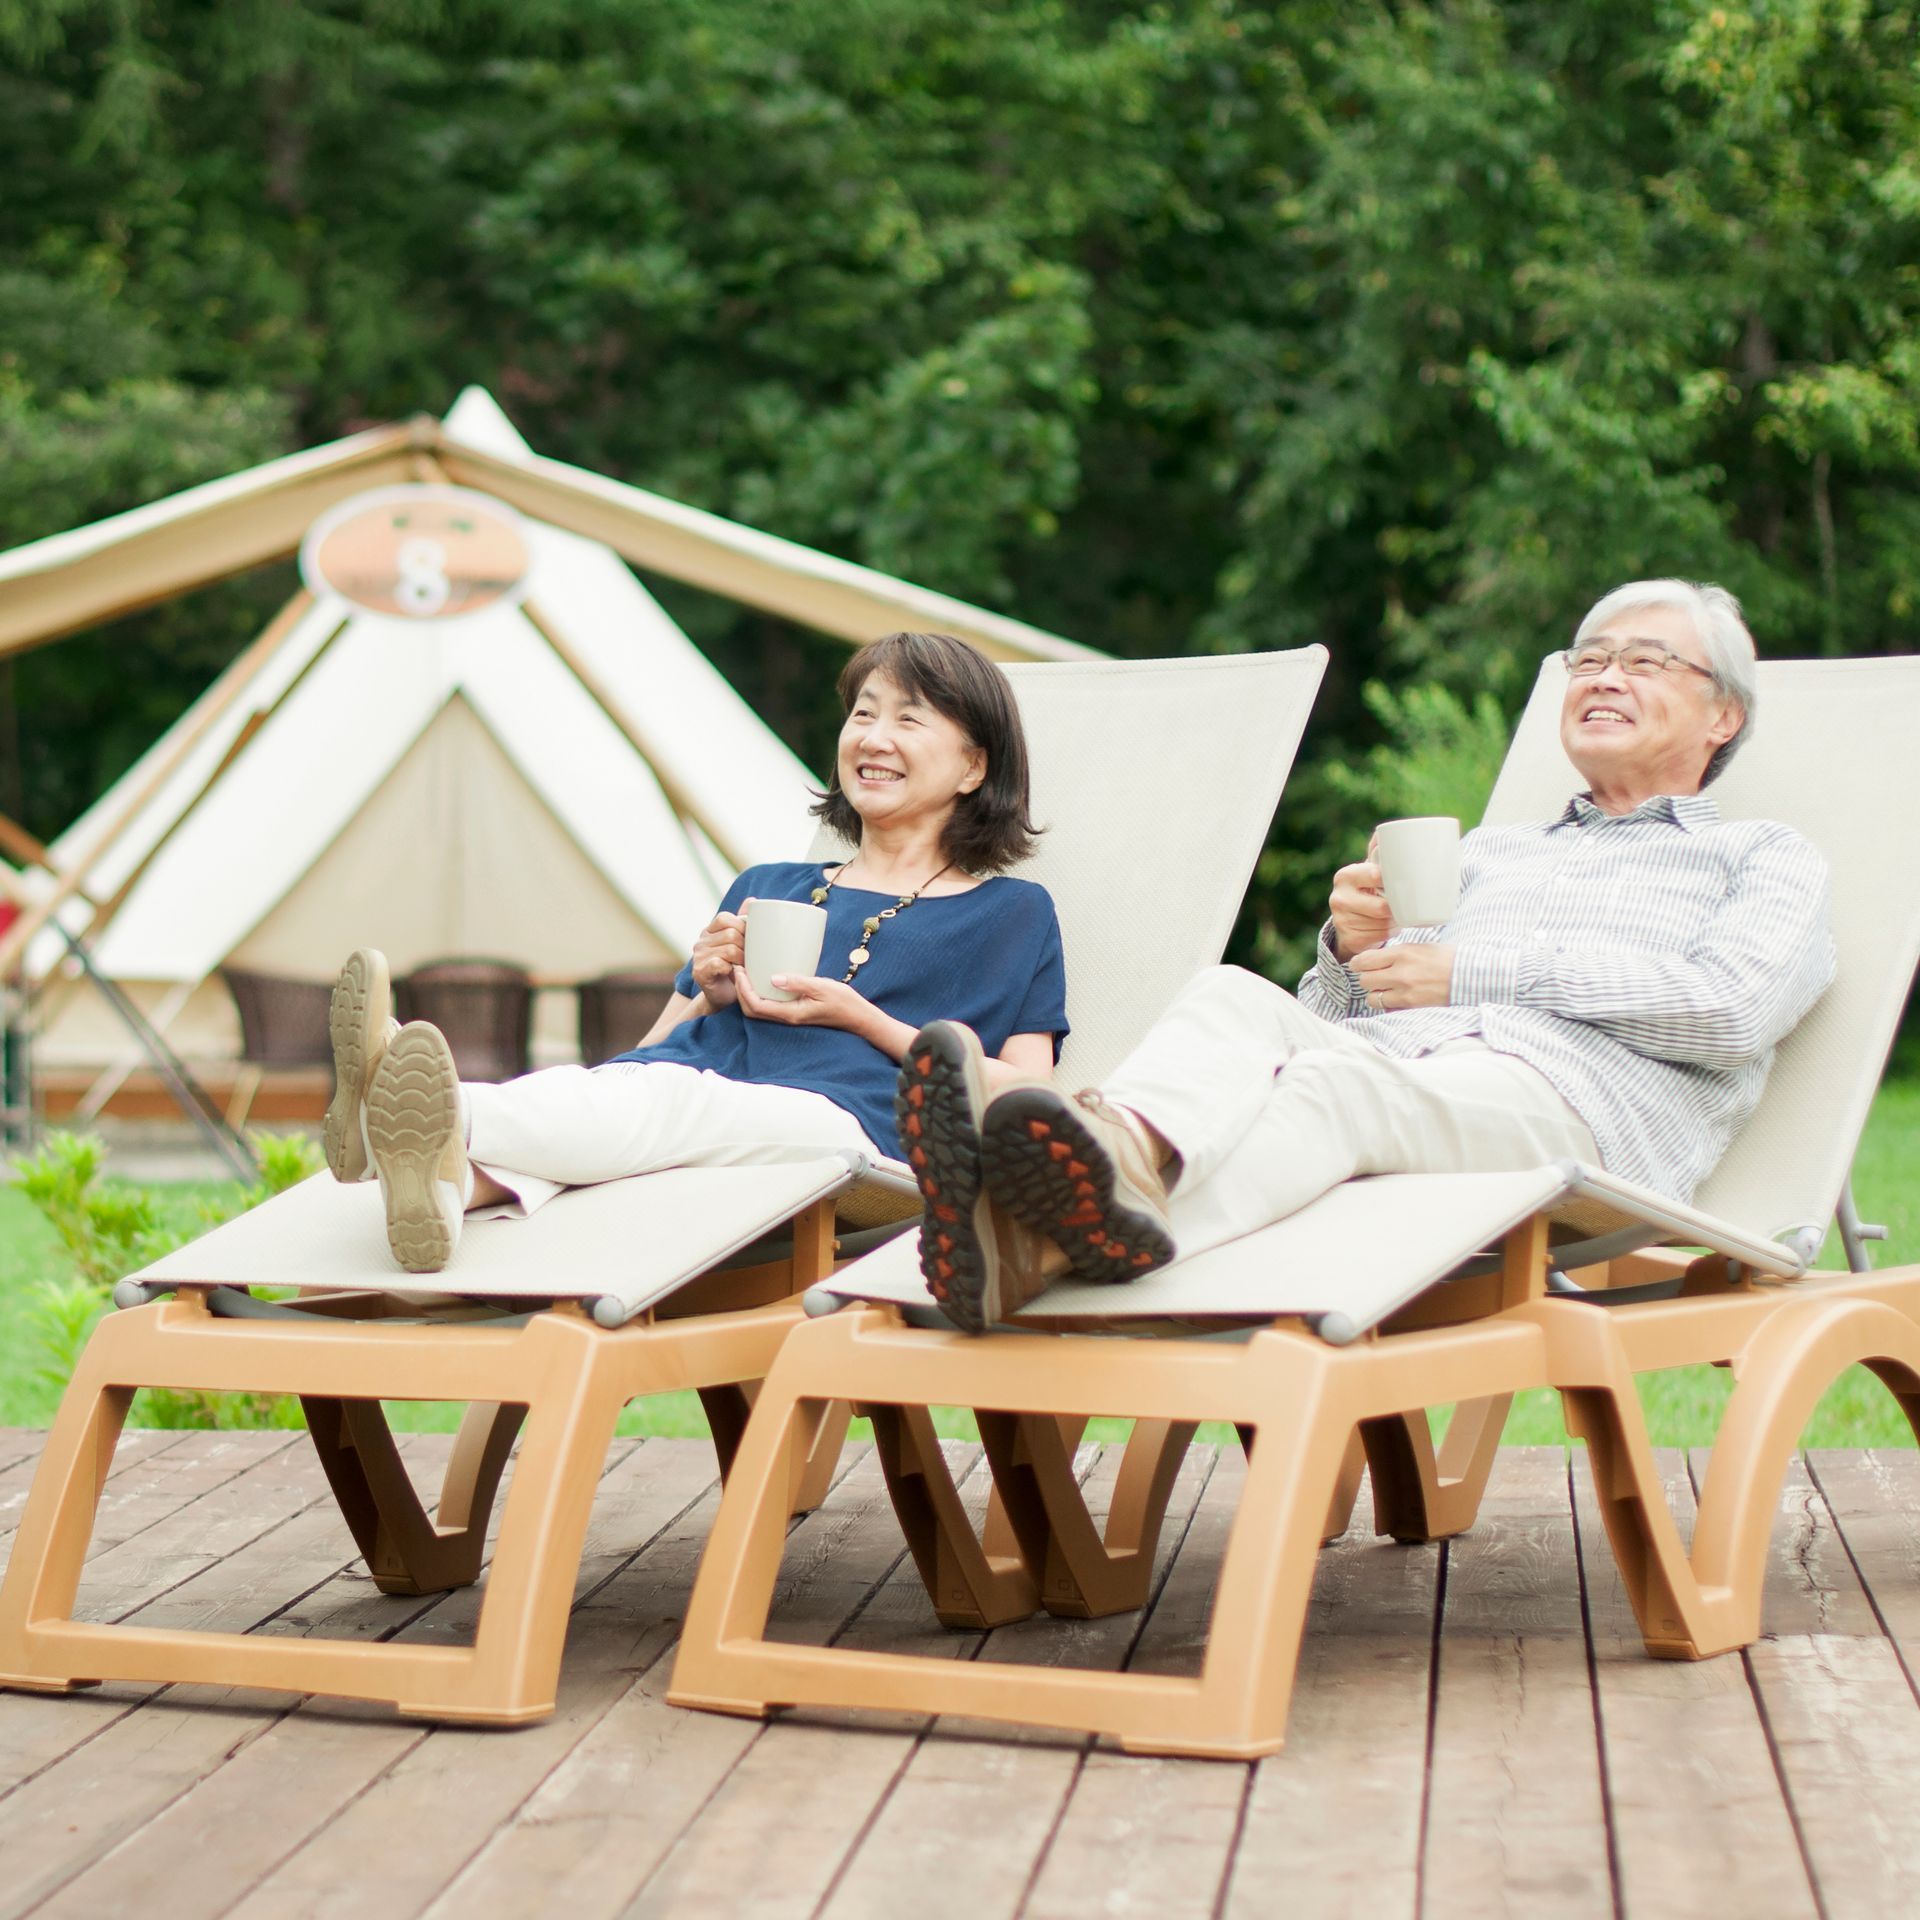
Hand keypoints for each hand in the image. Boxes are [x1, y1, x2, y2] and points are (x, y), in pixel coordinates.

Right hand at [688, 905, 748, 1006]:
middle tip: (751, 957)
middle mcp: (701, 941)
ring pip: (729, 949)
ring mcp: (698, 957)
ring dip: (742, 959)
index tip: (751, 940)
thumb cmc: (736, 969)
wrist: (724, 997)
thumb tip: (753, 900)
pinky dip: (732, 969)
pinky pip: (720, 963)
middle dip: (746, 946)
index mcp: (710, 931)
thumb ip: (743, 923)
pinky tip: (735, 974)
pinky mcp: (699, 972)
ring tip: (745, 966)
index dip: (742, 926)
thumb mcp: (740, 944)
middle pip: (731, 933)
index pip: (725, 918)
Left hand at [733, 967, 874, 1035]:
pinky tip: (763, 977)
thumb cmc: (843, 1002)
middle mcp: (786, 1017)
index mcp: (790, 1013)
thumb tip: (773, 977)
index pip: (756, 1005)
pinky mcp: (793, 1010)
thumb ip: (798, 982)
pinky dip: (759, 992)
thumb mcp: (822, 987)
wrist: (857, 1016)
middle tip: (738, 968)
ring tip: (746, 971)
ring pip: (759, 1008)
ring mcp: (789, 1015)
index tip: (740, 970)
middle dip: (740, 991)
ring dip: (748, 992)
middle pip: (752, 1010)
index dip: (743, 989)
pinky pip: (769, 1004)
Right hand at [1329, 843, 1394, 959]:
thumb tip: (1384, 832)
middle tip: (1403, 904)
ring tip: (1394, 915)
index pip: (1374, 876)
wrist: (1348, 923)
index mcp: (1345, 876)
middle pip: (1381, 907)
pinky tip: (1386, 928)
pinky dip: (1388, 934)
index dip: (1390, 881)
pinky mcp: (1349, 939)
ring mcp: (1341, 921)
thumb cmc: (1367, 890)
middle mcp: (1338, 898)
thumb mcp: (1370, 870)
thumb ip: (1378, 851)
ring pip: (1383, 924)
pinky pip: (1379, 937)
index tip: (1399, 882)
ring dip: (1395, 921)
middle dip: (1396, 908)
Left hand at [1350, 942, 1453, 1010]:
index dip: (1358, 963)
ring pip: (1372, 998)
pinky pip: (1387, 1008)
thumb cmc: (1448, 958)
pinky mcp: (1412, 1006)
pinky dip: (1387, 1005)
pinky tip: (1395, 999)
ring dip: (1375, 994)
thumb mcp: (1420, 947)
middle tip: (1373, 977)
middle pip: (1364, 980)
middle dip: (1366, 979)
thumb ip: (1397, 953)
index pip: (1365, 960)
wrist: (1470, 975)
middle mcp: (1400, 972)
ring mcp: (1405, 991)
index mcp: (1402, 953)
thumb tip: (1376, 958)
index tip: (1358, 965)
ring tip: (1385, 990)